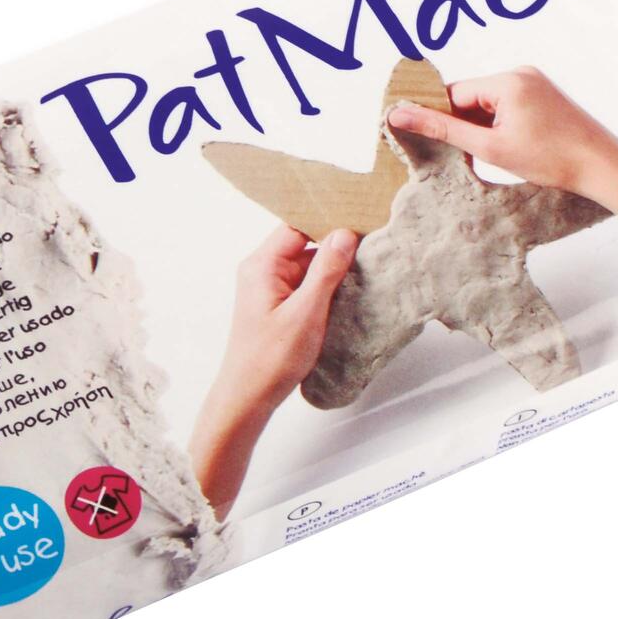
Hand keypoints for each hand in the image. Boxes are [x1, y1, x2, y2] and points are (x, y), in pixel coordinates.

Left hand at [190, 224, 357, 515]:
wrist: (247, 398)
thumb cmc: (270, 359)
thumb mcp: (306, 312)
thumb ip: (326, 271)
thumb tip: (345, 234)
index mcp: (262, 265)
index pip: (298, 226)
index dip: (328, 222)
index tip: (360, 221)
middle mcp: (262, 271)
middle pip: (304, 244)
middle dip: (334, 247)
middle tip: (369, 247)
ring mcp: (269, 288)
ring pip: (307, 266)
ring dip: (332, 270)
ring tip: (364, 271)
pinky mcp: (277, 306)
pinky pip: (304, 285)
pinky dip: (324, 288)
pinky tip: (346, 294)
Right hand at [390, 65, 617, 321]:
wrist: (603, 167)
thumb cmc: (553, 159)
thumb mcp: (490, 148)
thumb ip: (443, 130)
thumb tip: (400, 114)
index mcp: (507, 80)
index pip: (453, 94)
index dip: (438, 118)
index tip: (423, 139)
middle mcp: (521, 73)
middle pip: (470, 96)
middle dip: (461, 124)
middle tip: (464, 154)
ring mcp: (534, 83)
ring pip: (488, 104)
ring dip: (481, 128)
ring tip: (495, 154)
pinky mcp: (544, 95)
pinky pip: (507, 106)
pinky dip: (498, 126)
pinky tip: (508, 149)